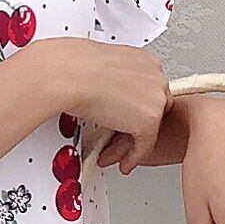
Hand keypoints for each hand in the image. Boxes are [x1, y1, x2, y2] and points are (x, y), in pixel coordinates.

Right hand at [44, 38, 171, 162]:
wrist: (69, 74)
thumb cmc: (74, 68)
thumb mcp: (102, 70)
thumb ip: (115, 82)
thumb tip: (108, 91)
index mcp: (145, 61)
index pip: (149, 92)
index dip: (135, 110)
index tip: (123, 120)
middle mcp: (155, 77)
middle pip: (153, 110)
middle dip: (133, 128)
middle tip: (117, 140)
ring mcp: (155, 98)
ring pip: (149, 129)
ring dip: (129, 145)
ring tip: (113, 153)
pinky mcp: (149, 120)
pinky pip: (145, 146)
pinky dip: (133, 157)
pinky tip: (124, 162)